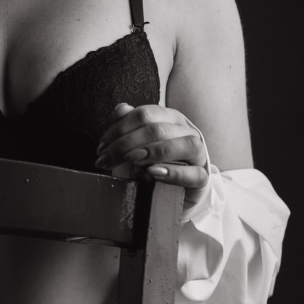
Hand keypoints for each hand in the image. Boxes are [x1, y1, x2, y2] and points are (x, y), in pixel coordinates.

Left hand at [95, 102, 209, 199]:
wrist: (177, 194)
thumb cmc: (155, 165)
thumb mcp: (137, 146)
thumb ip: (129, 126)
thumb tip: (120, 109)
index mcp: (171, 119)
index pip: (144, 114)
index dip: (119, 129)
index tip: (101, 148)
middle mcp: (187, 132)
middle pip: (158, 129)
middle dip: (126, 143)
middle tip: (107, 160)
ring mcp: (198, 155)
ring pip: (184, 145)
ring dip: (154, 152)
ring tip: (132, 161)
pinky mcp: (202, 178)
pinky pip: (194, 174)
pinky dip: (173, 173)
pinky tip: (153, 173)